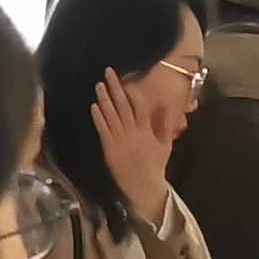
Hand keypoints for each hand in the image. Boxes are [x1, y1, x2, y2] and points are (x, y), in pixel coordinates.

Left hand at [93, 69, 172, 229]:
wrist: (144, 186)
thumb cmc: (155, 166)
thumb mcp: (165, 145)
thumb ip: (164, 127)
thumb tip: (165, 110)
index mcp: (146, 131)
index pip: (139, 106)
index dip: (131, 91)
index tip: (127, 78)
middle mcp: (133, 132)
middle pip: (122, 105)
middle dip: (115, 87)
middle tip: (108, 72)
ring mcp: (120, 140)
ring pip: (111, 115)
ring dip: (104, 99)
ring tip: (99, 85)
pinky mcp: (110, 148)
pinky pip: (103, 130)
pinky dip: (98, 118)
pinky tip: (94, 106)